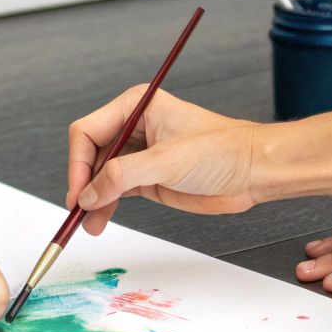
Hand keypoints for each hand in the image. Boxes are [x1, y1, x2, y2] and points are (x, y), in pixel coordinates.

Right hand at [66, 86, 260, 233]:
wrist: (253, 171)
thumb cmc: (222, 150)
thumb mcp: (167, 161)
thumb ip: (124, 175)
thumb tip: (87, 193)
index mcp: (136, 106)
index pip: (88, 132)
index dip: (78, 163)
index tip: (78, 192)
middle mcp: (133, 127)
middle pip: (90, 155)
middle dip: (82, 183)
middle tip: (79, 211)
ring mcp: (139, 154)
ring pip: (99, 176)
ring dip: (92, 199)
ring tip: (90, 225)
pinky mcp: (147, 177)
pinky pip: (114, 190)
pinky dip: (105, 205)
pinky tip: (100, 219)